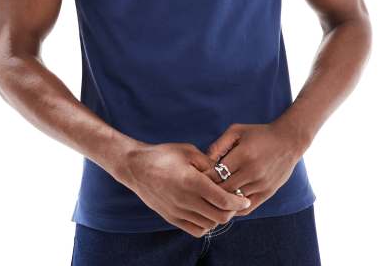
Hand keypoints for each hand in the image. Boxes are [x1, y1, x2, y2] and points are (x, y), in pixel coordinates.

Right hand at [112, 141, 251, 236]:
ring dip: (219, 217)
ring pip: (209, 224)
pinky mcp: (171, 218)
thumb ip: (209, 163)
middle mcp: (185, 200)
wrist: (136, 167)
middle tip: (235, 201)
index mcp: (192, 181)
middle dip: (232, 211)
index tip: (245, 199)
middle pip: (219, 216)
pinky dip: (206, 224)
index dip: (238, 202)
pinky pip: (196, 229)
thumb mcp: (189, 151)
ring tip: (221, 205)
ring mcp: (178, 211)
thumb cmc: (164, 155)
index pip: (223, 200)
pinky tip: (207, 212)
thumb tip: (225, 173)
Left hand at [200, 122, 301, 216]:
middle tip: (200, 192)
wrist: (288, 141)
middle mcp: (252, 172)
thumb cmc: (259, 134)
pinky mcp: (267, 193)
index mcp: (243, 155)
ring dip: (222, 202)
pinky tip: (227, 204)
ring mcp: (261, 184)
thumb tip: (205, 161)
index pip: (216, 174)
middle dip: (210, 192)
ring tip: (210, 199)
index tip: (196, 179)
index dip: (204, 178)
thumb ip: (219, 144)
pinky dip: (235, 208)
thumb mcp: (237, 131)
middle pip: (223, 190)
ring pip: (234, 201)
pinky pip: (247, 208)